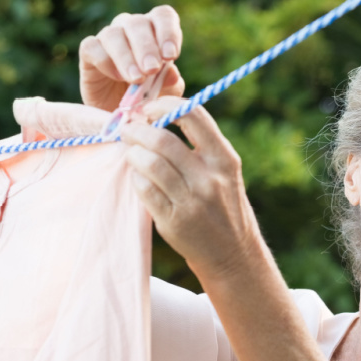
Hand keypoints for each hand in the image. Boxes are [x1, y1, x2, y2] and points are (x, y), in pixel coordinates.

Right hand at [78, 5, 185, 110]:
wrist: (121, 113)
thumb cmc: (148, 96)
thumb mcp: (165, 92)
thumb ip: (170, 82)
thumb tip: (173, 74)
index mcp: (156, 31)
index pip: (163, 16)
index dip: (168, 32)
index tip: (171, 55)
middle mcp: (131, 28)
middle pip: (137, 23)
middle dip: (146, 47)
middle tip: (152, 69)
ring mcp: (108, 37)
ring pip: (113, 34)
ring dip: (126, 56)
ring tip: (136, 79)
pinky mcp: (89, 51)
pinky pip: (92, 47)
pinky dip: (104, 61)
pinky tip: (116, 77)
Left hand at [122, 103, 264, 279]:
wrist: (233, 254)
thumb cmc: (223, 204)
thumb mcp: (224, 172)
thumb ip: (200, 145)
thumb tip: (157, 116)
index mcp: (225, 159)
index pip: (193, 115)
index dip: (165, 106)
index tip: (149, 109)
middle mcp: (210, 178)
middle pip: (163, 140)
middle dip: (138, 130)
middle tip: (128, 129)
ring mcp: (192, 201)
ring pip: (149, 164)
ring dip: (132, 153)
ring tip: (130, 152)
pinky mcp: (174, 221)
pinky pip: (144, 189)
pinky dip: (136, 178)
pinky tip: (137, 176)